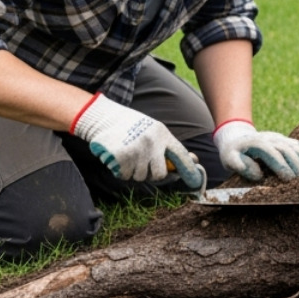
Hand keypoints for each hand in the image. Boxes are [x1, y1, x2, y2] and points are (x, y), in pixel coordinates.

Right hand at [71, 94, 204, 188]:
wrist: (103, 117)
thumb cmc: (130, 125)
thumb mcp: (152, 130)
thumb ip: (168, 146)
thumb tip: (194, 161)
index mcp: (162, 134)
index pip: (181, 155)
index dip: (188, 169)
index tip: (194, 180)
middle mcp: (152, 143)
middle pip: (160, 174)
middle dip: (152, 175)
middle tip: (144, 166)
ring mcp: (137, 151)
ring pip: (141, 176)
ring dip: (134, 171)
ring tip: (128, 156)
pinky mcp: (122, 157)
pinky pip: (125, 175)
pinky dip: (121, 171)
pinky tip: (118, 158)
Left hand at [213, 120, 298, 181]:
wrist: (236, 137)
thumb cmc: (233, 153)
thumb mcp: (228, 158)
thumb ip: (239, 165)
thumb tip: (257, 174)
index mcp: (255, 143)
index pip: (271, 153)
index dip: (281, 165)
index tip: (289, 179)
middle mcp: (269, 138)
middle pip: (286, 149)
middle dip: (297, 164)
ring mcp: (278, 137)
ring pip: (294, 146)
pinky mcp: (284, 139)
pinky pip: (298, 144)